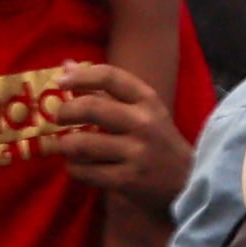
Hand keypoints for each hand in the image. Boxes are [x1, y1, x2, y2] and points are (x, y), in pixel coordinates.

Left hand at [44, 60, 189, 201]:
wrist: (186, 180)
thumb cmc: (157, 138)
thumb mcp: (141, 108)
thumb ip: (104, 88)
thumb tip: (65, 65)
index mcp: (147, 99)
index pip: (109, 76)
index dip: (80, 76)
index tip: (60, 81)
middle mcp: (143, 123)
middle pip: (91, 108)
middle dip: (65, 112)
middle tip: (59, 117)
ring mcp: (135, 153)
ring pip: (82, 144)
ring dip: (65, 144)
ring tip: (66, 145)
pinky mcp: (127, 180)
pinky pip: (85, 171)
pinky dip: (74, 168)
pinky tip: (78, 165)